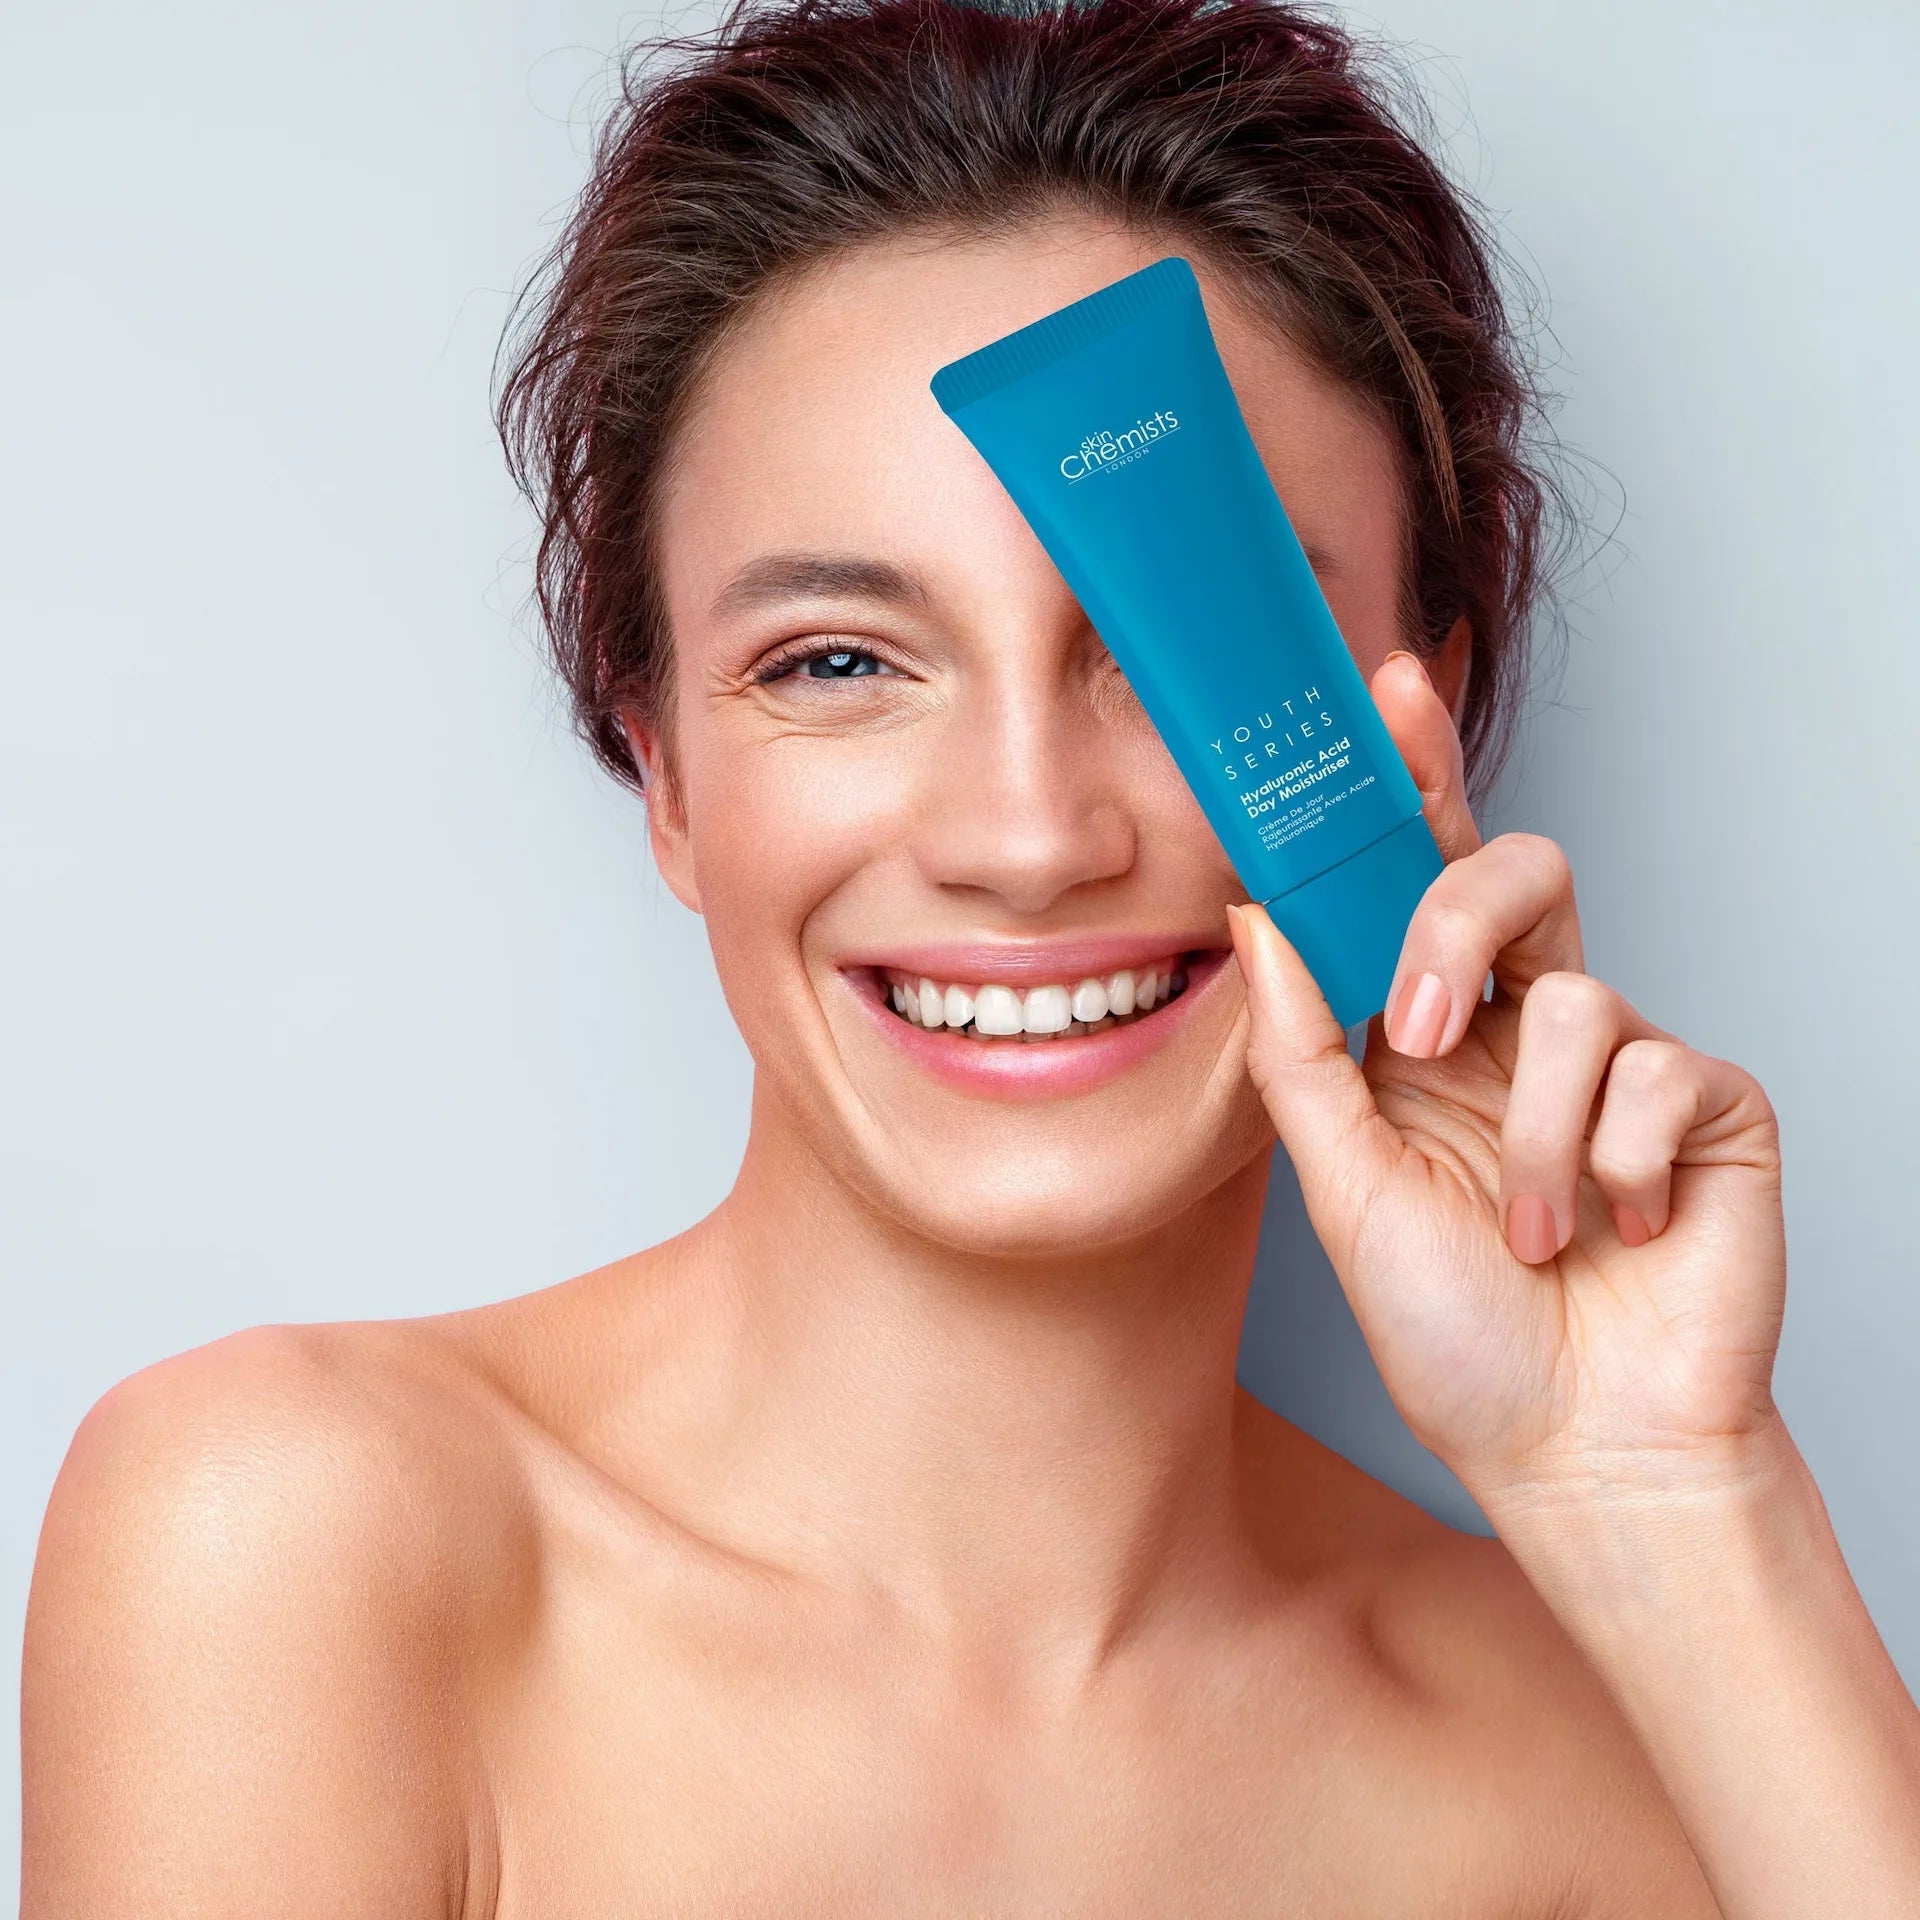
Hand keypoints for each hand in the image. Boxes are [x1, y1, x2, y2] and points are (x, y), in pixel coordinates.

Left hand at [1226, 650, 1787, 1511]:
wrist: (1583, 1452)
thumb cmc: (1462, 1333)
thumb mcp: (1347, 1189)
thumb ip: (1302, 1052)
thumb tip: (1259, 919)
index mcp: (1433, 1039)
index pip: (1417, 882)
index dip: (1411, 783)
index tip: (1382, 690)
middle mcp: (1525, 1030)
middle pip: (1516, 874)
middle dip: (1458, 922)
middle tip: (1417, 1029)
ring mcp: (1625, 1062)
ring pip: (1580, 991)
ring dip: (1533, 1134)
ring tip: (1530, 1232)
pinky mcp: (1710, 1104)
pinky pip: (1661, 1071)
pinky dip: (1615, 1168)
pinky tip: (1616, 1230)